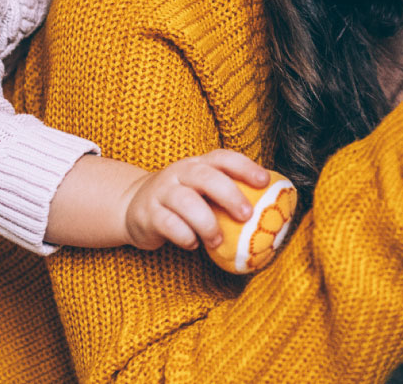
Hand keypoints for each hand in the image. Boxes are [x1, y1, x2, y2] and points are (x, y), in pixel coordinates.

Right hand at [121, 149, 270, 250]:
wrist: (132, 207)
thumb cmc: (181, 201)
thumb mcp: (201, 190)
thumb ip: (226, 194)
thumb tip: (270, 211)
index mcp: (197, 164)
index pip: (223, 158)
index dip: (245, 167)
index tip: (264, 182)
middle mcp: (179, 173)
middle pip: (205, 176)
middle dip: (229, 194)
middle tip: (246, 215)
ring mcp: (161, 192)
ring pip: (186, 201)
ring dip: (207, 223)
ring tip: (217, 241)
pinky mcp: (147, 214)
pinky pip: (168, 224)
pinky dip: (184, 236)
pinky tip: (192, 244)